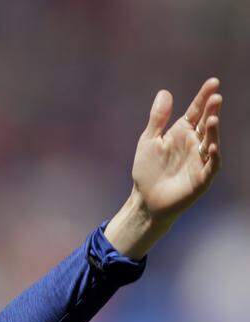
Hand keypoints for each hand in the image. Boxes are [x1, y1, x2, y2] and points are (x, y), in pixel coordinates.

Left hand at [133, 77, 222, 222]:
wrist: (145, 199)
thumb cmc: (148, 170)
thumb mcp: (149, 141)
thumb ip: (157, 118)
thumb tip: (165, 92)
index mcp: (182, 132)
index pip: (196, 111)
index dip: (204, 97)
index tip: (213, 82)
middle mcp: (194, 144)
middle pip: (205, 124)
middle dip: (212, 111)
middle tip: (216, 97)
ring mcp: (200, 160)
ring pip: (210, 142)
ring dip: (213, 132)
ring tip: (211, 119)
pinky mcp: (202, 178)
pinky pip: (211, 165)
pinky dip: (212, 156)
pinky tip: (210, 146)